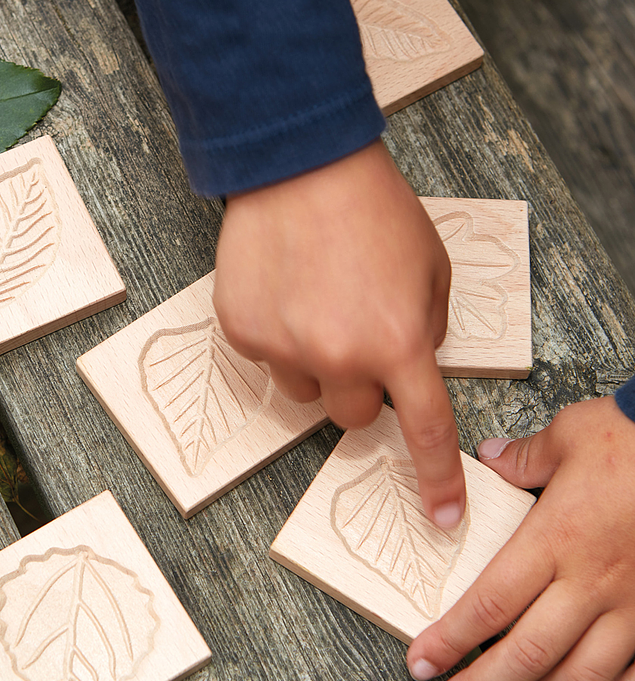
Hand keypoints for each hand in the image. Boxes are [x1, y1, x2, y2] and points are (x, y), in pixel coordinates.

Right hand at [213, 138, 465, 528]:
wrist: (301, 164)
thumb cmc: (375, 209)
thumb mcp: (431, 266)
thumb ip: (426, 328)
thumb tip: (408, 367)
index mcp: (398, 341)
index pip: (423, 428)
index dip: (435, 478)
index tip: (441, 516)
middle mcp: (338, 355)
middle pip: (351, 417)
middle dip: (358, 387)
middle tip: (355, 336)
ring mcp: (283, 346)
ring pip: (303, 390)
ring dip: (314, 361)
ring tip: (313, 300)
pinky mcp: (241, 330)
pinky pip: (265, 358)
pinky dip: (277, 334)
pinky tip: (283, 287)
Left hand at [407, 395, 634, 680]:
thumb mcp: (571, 435)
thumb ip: (523, 457)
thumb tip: (491, 459)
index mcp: (558, 538)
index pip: (491, 603)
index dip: (450, 639)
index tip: (422, 660)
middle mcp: (593, 581)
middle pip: (529, 653)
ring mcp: (632, 605)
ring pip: (581, 676)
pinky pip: (633, 674)